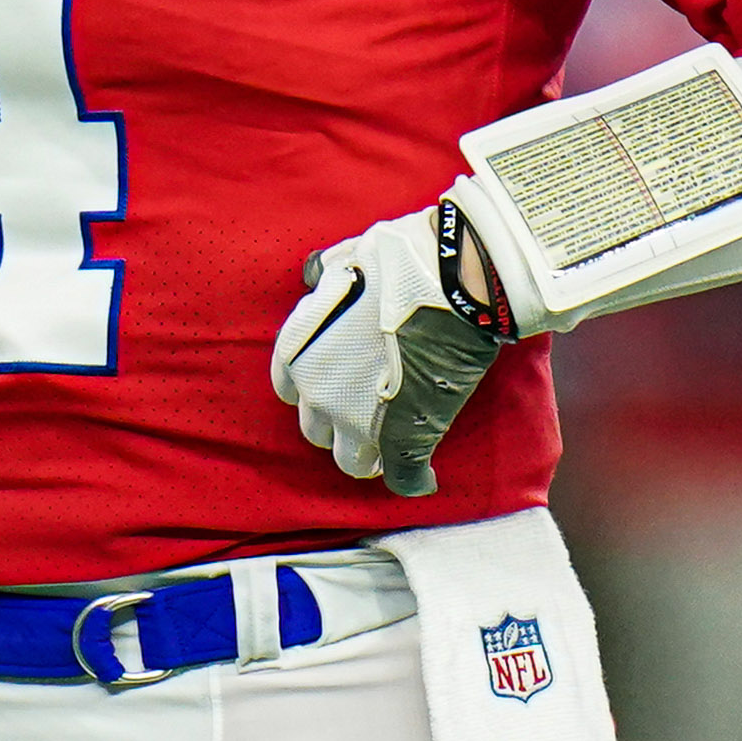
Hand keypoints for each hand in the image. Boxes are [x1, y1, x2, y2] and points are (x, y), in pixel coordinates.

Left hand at [273, 198, 511, 496]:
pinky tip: (423, 477)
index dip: (315, 389)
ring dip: (367, 452)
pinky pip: (402, 478)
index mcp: (297, 354)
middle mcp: (318, 392)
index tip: (336, 386)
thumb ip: (326, 278)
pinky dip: (412, 479)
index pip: (289, 389)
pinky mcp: (406, 440)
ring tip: (391, 443)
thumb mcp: (346, 261)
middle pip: (316, 429)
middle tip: (368, 411)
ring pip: (351, 460)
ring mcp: (359, 422)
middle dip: (339, 421)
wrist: (452, 280)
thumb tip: (316, 274)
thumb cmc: (401, 263)